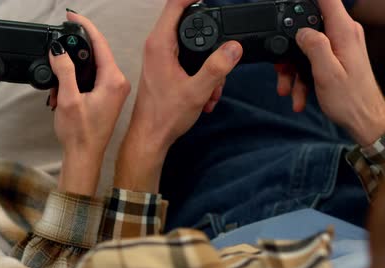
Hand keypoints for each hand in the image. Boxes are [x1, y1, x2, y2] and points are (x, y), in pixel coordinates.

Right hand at [48, 12, 129, 195]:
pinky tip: (62, 94)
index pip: (100, 43)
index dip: (85, 27)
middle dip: (72, 55)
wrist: (85, 157)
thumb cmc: (81, 135)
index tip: (72, 16)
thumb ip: (64, 70)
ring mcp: (114, 90)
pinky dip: (75, 82)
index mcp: (113, 80)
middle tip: (56, 55)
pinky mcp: (108, 97)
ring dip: (70, 72)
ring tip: (56, 87)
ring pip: (91, 67)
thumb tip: (58, 50)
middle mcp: (118, 83)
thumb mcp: (68, 98)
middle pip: (95, 54)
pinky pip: (91, 79)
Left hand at [114, 0, 242, 192]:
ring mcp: (160, 57)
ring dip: (209, 66)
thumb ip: (217, 68)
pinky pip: (188, 62)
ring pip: (192, 47)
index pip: (176, 5)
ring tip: (212, 89)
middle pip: (188, 25)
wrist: (151, 137)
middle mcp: (157, 46)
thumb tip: (233, 48)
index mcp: (160, 44)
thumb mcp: (197, 91)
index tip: (212, 0)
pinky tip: (205, 94)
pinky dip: (201, 75)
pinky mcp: (165, 68)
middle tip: (222, 61)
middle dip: (211, 43)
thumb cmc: (164, 116)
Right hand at [295, 0, 384, 145]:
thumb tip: (301, 31)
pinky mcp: (338, 58)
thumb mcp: (326, 73)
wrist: (364, 121)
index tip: (291, 4)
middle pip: (310, 26)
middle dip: (291, 46)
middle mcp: (345, 34)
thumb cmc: (350, 100)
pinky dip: (303, 77)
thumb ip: (314, 46)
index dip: (307, 0)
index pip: (327, 0)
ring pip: (308, 47)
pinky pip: (314, 60)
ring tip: (287, 88)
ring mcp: (341, 46)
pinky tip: (298, 95)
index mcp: (344, 32)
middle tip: (281, 66)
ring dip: (294, 69)